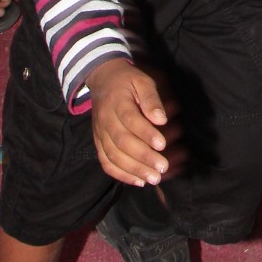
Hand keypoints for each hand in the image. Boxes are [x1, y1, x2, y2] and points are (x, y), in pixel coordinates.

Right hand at [86, 56, 183, 185]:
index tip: (162, 145)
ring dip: (133, 170)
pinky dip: (120, 174)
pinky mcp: (98, 143)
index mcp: (116, 102)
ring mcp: (100, 133)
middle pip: (122, 142)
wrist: (102, 80)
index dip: (146, 134)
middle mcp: (105, 120)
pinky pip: (106, 162)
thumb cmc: (128, 81)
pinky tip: (138, 181)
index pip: (130, 120)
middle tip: (162, 167)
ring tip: (153, 178)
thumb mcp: (142, 81)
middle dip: (143, 157)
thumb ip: (151, 98)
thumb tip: (161, 119)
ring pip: (113, 156)